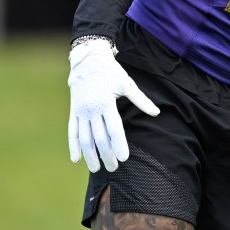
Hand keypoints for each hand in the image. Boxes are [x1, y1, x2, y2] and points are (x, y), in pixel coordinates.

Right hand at [67, 38, 159, 171]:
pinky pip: (72, 132)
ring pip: (85, 138)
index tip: (124, 158)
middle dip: (107, 154)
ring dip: (90, 155)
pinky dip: (73, 146)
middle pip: (100, 138)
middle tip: (113, 167)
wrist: (88, 61)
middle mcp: (92, 110)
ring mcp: (81, 112)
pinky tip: (76, 159)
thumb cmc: (111, 72)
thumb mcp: (127, 83)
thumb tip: (156, 112)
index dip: (119, 144)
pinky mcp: (73, 111)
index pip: (114, 129)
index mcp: (107, 103)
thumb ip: (141, 100)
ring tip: (96, 168)